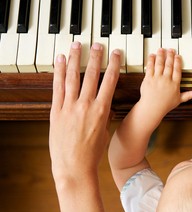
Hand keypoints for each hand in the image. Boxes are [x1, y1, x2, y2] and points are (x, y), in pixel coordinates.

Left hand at [49, 42, 119, 181]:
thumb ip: (104, 116)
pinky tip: (59, 61)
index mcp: (102, 110)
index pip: (110, 81)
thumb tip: (104, 108)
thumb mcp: (104, 132)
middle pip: (91, 75)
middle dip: (95, 57)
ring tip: (77, 45)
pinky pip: (57, 87)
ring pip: (72, 77)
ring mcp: (69, 107)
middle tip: (97, 44)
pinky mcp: (56, 111)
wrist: (74, 166)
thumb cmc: (92, 153)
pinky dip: (58, 72)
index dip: (113, 65)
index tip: (116, 53)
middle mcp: (86, 105)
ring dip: (75, 59)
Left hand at [137, 48, 191, 123]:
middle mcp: (166, 80)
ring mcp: (157, 78)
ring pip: (159, 64)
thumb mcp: (179, 100)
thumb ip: (189, 95)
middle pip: (169, 65)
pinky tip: (152, 56)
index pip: (177, 70)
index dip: (178, 62)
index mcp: (174, 84)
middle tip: (171, 50)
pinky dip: (151, 60)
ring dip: (161, 55)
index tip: (178, 56)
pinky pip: (150, 67)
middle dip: (170, 56)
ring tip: (161, 50)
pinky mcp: (148, 79)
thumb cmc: (165, 105)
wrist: (152, 108)